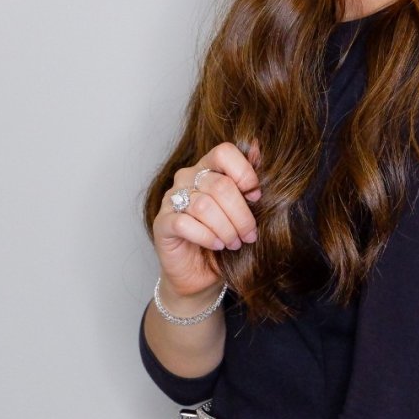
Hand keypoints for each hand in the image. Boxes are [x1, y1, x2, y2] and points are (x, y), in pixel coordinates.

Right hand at [152, 141, 260, 299]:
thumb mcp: (244, 209)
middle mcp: (186, 178)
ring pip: (204, 205)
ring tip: (234, 243)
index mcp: (207, 167)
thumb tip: (257, 145)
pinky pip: (185, 224)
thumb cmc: (225, 236)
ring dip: (226, 228)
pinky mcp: (162, 223)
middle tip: (249, 235)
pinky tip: (217, 245)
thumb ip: (248, 178)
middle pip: (220, 185)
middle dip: (241, 214)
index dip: (244, 173)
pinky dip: (207, 236)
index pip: (224, 152)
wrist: (200, 273)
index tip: (256, 197)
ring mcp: (171, 199)